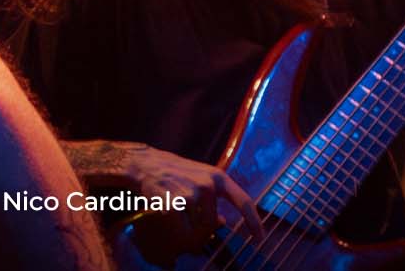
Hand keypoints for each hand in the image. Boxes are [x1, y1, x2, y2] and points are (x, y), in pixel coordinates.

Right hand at [68, 140, 262, 252]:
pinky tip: (165, 214)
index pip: (244, 202)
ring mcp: (191, 194)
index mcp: (217, 177)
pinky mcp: (175, 204)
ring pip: (197, 230)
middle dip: (202, 231)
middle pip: (213, 224)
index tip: (260, 239)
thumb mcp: (199, 178)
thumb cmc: (173, 173)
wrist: (144, 164)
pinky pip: (181, 231)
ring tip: (175, 215)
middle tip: (188, 224)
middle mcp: (208, 185)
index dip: (254, 222)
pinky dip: (174, 229)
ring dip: (187, 231)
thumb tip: (224, 223)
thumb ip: (215, 198)